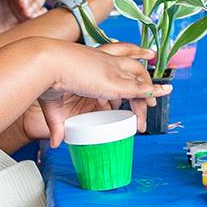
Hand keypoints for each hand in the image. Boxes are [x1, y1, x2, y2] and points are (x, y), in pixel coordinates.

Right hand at [32, 40, 166, 145]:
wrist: (46, 64)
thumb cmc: (45, 82)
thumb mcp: (55, 108)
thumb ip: (58, 126)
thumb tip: (56, 143)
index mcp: (94, 64)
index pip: (119, 63)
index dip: (129, 68)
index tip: (136, 76)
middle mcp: (107, 64)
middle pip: (133, 73)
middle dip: (142, 85)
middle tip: (149, 103)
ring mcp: (113, 71)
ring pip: (139, 82)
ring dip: (147, 96)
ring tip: (153, 107)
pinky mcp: (116, 83)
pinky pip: (139, 89)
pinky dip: (151, 92)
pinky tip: (160, 95)